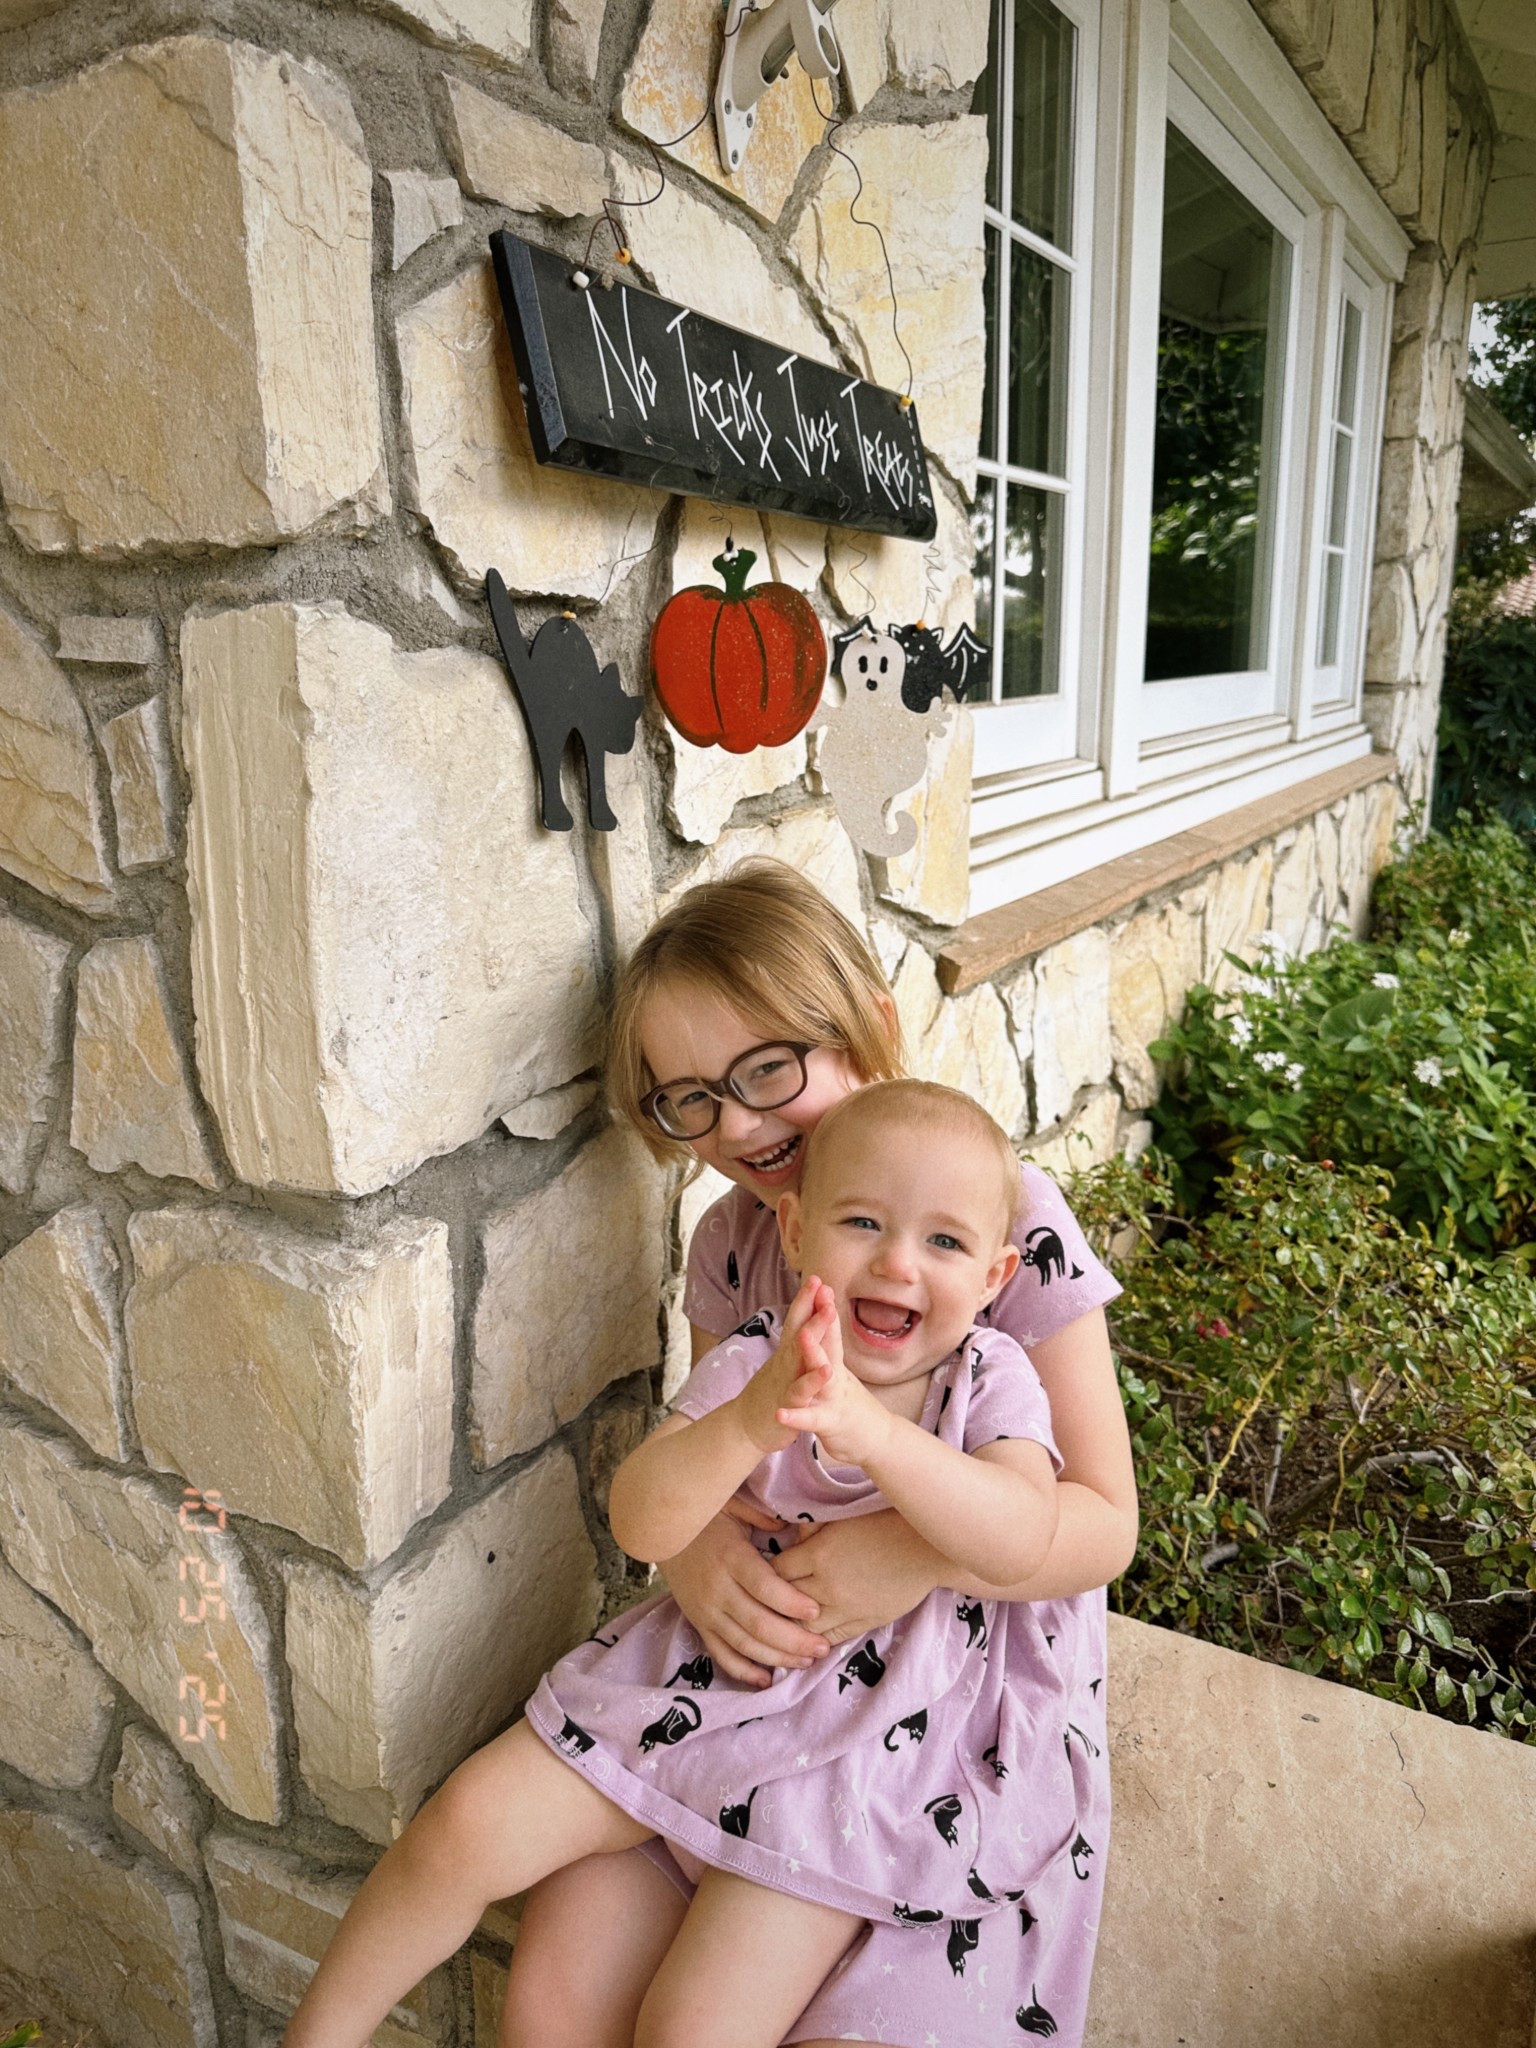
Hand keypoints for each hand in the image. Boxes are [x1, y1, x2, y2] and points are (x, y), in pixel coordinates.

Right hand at [659, 1508, 832, 1687]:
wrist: (662, 1535)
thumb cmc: (706, 1518)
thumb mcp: (733, 1505)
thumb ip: (763, 1515)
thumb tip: (793, 1526)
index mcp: (730, 1558)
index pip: (763, 1586)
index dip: (790, 1602)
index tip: (816, 1611)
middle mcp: (717, 1589)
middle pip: (757, 1623)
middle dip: (793, 1640)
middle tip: (822, 1647)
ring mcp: (706, 1611)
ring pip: (743, 1644)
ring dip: (776, 1658)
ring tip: (806, 1662)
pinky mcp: (698, 1624)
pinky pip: (721, 1654)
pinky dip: (743, 1671)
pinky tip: (766, 1680)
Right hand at [732, 1274, 825, 1455]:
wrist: (744, 1426)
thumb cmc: (769, 1391)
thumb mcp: (781, 1362)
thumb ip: (793, 1340)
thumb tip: (802, 1317)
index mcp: (787, 1352)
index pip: (797, 1320)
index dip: (806, 1299)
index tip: (818, 1277)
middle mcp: (785, 1362)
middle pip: (799, 1331)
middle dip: (812, 1308)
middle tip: (823, 1285)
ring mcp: (785, 1381)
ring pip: (800, 1357)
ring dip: (813, 1336)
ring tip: (827, 1317)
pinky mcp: (788, 1405)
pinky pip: (801, 1392)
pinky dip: (811, 1382)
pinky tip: (826, 1371)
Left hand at [771, 1509, 943, 1646]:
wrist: (924, 1548)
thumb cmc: (883, 1524)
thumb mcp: (841, 1518)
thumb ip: (812, 1529)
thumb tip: (788, 1535)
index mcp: (819, 1554)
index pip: (776, 1572)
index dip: (766, 1574)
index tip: (762, 1574)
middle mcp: (827, 1585)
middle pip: (784, 1604)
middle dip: (772, 1604)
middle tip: (762, 1605)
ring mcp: (846, 1608)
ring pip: (804, 1627)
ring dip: (791, 1627)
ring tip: (780, 1627)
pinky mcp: (863, 1622)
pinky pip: (831, 1638)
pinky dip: (815, 1640)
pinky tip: (807, 1640)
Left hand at [774, 1280, 895, 1470]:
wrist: (878, 1441)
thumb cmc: (852, 1405)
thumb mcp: (840, 1374)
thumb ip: (831, 1350)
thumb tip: (825, 1322)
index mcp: (836, 1364)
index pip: (829, 1331)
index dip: (823, 1306)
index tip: (817, 1280)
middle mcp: (837, 1377)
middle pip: (829, 1343)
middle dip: (823, 1319)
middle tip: (819, 1292)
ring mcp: (835, 1398)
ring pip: (823, 1376)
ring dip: (814, 1355)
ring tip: (802, 1336)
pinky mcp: (831, 1423)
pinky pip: (811, 1419)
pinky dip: (797, 1417)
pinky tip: (780, 1413)